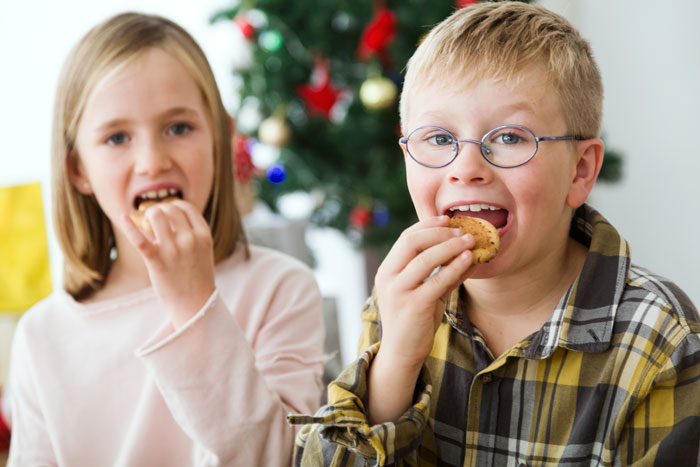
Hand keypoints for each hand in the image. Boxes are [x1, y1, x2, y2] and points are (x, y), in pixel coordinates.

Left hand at [122, 199, 215, 327]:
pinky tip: (122, 217)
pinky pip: (140, 239)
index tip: (167, 210)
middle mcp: (190, 239)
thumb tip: (169, 216)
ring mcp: (174, 250)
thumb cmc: (197, 278)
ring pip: (156, 216)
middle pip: (170, 209)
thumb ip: (192, 234)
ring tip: (143, 221)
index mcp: (204, 236)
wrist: (195, 305)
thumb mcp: (202, 252)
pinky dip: (129, 226)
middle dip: (159, 209)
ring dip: (147, 215)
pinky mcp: (157, 261)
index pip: (187, 207)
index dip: (174, 205)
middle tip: (151, 216)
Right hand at [367, 215, 475, 423]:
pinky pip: (437, 280)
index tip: (448, 219)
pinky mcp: (413, 306)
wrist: (402, 353)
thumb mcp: (426, 291)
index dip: (427, 225)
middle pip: (412, 242)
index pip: (405, 238)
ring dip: (451, 246)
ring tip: (471, 241)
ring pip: (425, 259)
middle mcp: (388, 278)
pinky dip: (455, 267)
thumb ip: (440, 272)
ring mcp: (398, 292)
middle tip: (463, 231)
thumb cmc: (414, 321)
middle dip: (440, 232)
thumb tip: (467, 251)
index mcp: (387, 271)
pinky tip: (469, 260)